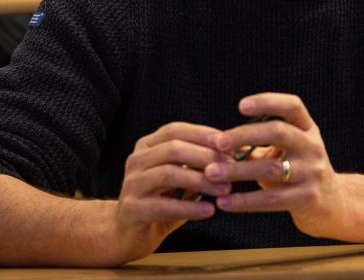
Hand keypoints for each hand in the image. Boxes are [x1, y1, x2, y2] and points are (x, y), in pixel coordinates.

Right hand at [110, 122, 231, 263]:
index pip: (175, 130)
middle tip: (231, 168)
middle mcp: (136, 160)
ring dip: (201, 181)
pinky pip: (164, 205)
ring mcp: (131, 184)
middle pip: (173, 149)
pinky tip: (209, 210)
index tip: (229, 143)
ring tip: (225, 190)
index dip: (203, 134)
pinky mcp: (131, 208)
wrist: (128, 233)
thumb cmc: (161, 200)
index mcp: (147, 146)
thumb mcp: (180, 176)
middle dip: (205, 157)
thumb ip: (198, 163)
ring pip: (168, 174)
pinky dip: (189, 207)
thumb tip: (235, 152)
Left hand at [207, 93, 343, 238]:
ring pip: (271, 168)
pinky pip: (272, 199)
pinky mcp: (307, 198)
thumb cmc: (298, 172)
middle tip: (217, 143)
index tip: (241, 105)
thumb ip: (258, 144)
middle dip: (244, 135)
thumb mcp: (287, 151)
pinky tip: (224, 202)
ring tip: (210, 173)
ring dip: (237, 170)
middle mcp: (313, 146)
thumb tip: (216, 141)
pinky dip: (245, 201)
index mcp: (308, 129)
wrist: (332, 204)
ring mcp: (313, 172)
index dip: (268, 102)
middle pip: (278, 132)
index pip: (292, 106)